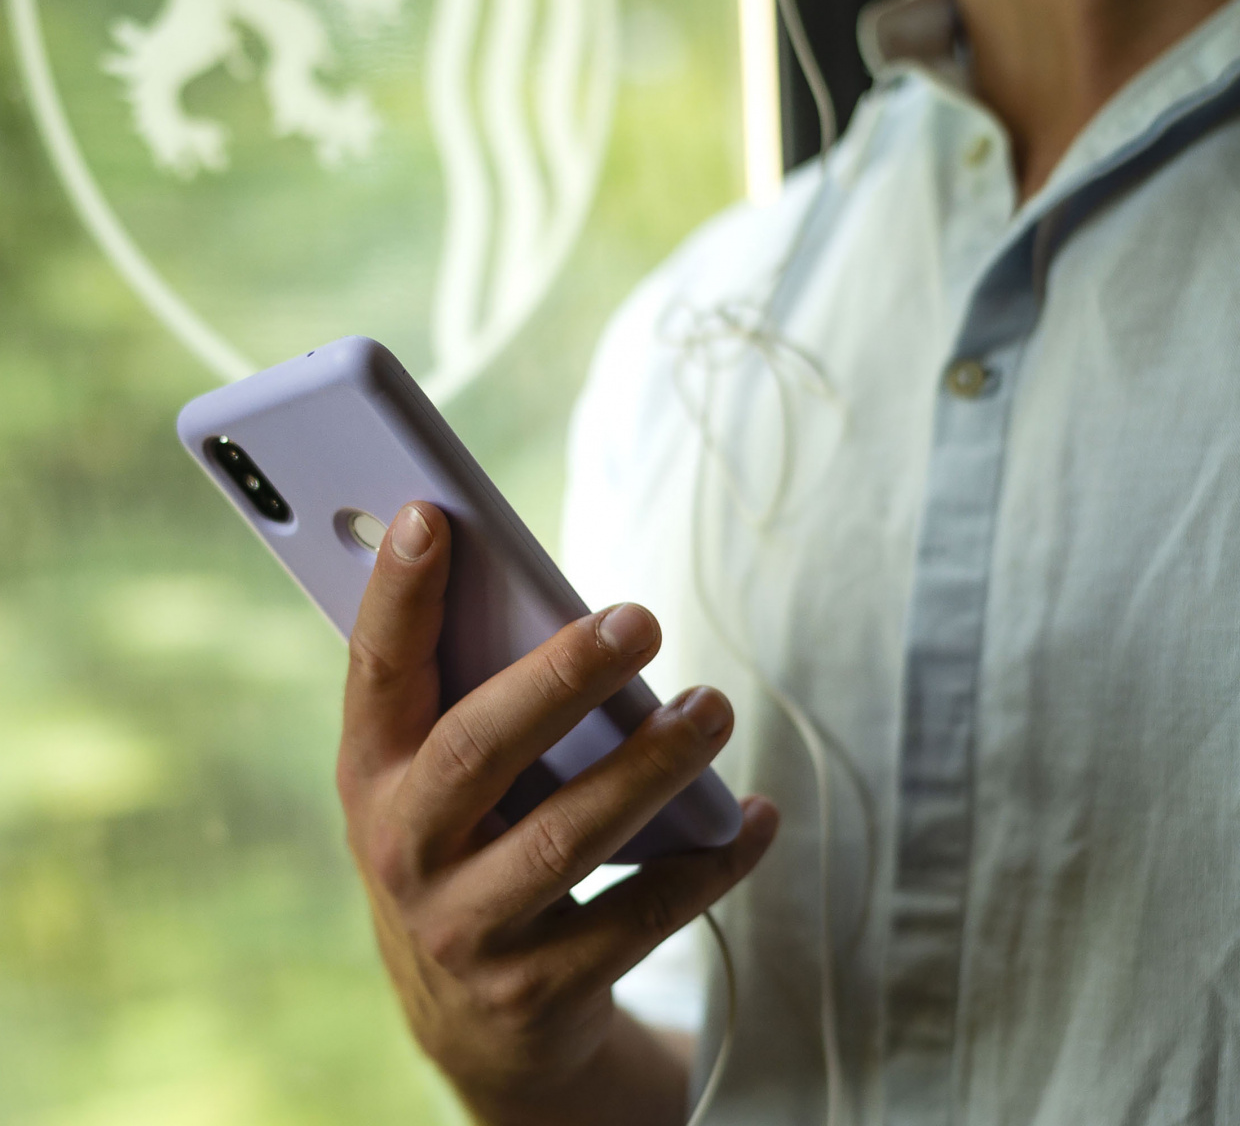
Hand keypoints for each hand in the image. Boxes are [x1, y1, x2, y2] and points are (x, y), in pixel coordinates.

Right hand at [336, 501, 779, 1125]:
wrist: (469, 1018)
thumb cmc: (465, 844)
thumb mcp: (435, 778)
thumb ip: (470, 694)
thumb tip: (546, 591)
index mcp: (373, 774)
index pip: (375, 672)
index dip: (396, 595)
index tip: (433, 514)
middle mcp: (403, 851)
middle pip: (477, 751)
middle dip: (557, 680)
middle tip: (638, 620)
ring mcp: (464, 929)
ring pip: (563, 840)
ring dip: (649, 768)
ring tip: (714, 706)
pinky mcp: (535, 991)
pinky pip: (635, 921)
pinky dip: (705, 865)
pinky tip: (754, 818)